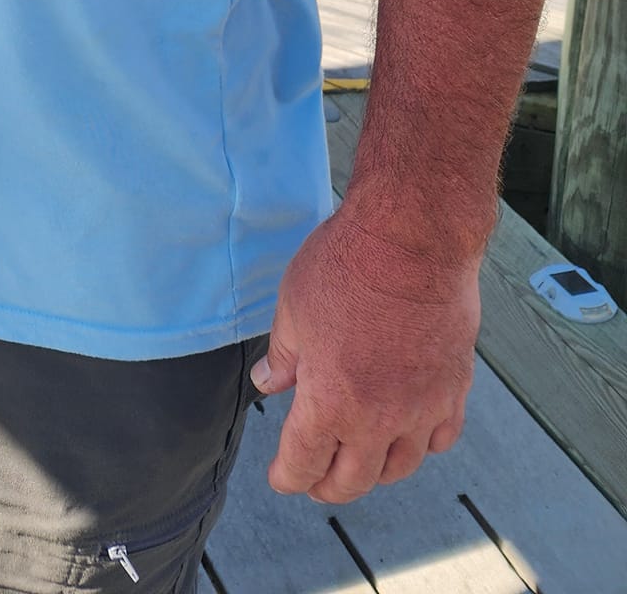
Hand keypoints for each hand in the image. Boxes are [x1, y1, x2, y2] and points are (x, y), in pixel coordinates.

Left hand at [254, 209, 478, 501]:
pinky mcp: (454, 388)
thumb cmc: (349, 264)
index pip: (303, 463)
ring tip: (360, 459)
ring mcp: (421, 407)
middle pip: (353, 480)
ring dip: (375, 470)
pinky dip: (422, 444)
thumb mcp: (293, 307)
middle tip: (316, 479)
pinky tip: (410, 433)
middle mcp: (378, 418)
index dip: (288, 477)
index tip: (282, 477)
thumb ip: (282, 356)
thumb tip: (268, 384)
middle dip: (328, 485)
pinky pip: (441, 438)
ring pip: (400, 466)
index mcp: (329, 400)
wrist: (413, 239)